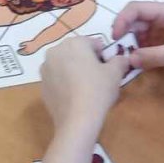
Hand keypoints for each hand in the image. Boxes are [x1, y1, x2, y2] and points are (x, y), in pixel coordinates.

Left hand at [36, 37, 129, 162]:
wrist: (76, 120)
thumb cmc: (98, 91)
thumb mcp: (115, 74)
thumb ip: (120, 61)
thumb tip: (122, 59)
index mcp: (74, 43)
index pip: (94, 43)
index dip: (104, 56)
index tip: (109, 70)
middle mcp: (55, 50)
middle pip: (77, 52)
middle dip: (88, 62)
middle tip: (99, 79)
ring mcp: (45, 68)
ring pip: (65, 65)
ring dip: (75, 71)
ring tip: (86, 89)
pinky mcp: (41, 85)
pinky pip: (57, 79)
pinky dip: (65, 83)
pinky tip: (75, 97)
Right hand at [111, 2, 163, 77]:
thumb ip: (156, 56)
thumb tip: (129, 60)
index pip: (136, 9)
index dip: (122, 21)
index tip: (114, 38)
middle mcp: (162, 18)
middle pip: (134, 21)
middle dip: (124, 34)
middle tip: (117, 52)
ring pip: (139, 34)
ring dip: (131, 44)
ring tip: (126, 59)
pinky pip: (146, 44)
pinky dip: (140, 52)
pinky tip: (138, 63)